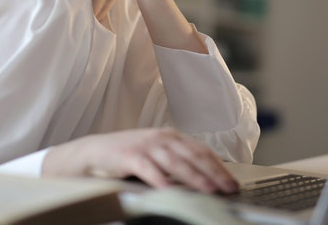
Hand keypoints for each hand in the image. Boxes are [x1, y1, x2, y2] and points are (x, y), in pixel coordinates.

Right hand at [42, 127, 238, 193]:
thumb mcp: (157, 153)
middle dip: (214, 174)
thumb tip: (204, 178)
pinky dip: (161, 180)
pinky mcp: (130, 156)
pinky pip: (149, 169)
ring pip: (176, 163)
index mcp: (171, 136)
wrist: (95, 151)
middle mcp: (162, 138)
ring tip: (208, 191)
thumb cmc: (129, 155)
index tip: (231, 181)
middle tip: (228, 189)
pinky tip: (170, 190)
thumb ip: (177, 161)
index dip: (218, 166)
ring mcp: (146, 145)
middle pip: (194, 156)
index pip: (201, 151)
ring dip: (194, 177)